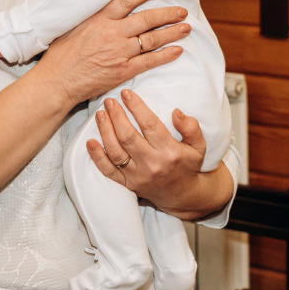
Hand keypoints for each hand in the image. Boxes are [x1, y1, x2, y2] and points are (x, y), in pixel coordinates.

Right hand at [34, 0, 187, 106]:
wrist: (57, 81)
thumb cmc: (61, 55)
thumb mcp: (74, 27)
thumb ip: (93, 17)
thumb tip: (106, 6)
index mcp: (99, 19)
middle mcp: (112, 33)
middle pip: (146, 18)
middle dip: (167, 13)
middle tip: (182, 11)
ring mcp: (119, 52)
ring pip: (152, 38)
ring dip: (171, 32)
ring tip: (185, 27)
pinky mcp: (123, 70)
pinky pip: (149, 61)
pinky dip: (165, 55)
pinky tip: (177, 50)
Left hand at [85, 91, 232, 218]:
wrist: (183, 195)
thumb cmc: (188, 165)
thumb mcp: (198, 146)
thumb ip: (191, 127)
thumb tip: (176, 112)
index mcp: (169, 152)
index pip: (150, 125)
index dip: (136, 107)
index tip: (126, 93)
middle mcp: (152, 164)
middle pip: (128, 137)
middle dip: (116, 116)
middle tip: (109, 101)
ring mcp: (137, 176)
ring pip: (116, 152)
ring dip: (105, 132)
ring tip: (100, 115)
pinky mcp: (127, 184)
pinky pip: (108, 171)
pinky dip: (97, 157)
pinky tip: (90, 142)